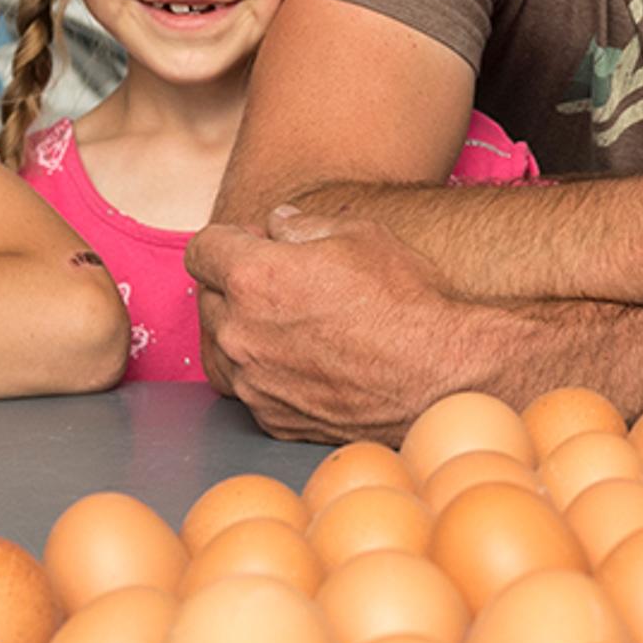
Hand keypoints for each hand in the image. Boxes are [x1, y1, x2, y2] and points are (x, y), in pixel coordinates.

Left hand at [191, 208, 516, 443]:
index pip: (202, 248)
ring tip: (289, 323)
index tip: (254, 243)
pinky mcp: (272, 418)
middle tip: (283, 281)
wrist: (440, 378)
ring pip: (222, 346)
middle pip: (207, 297)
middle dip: (234, 284)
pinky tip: (306, 359)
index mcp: (255, 278)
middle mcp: (241, 333)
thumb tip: (276, 224)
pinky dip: (266, 371)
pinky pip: (250, 386)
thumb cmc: (406, 302)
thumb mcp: (361, 235)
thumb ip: (303, 225)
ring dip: (243, 330)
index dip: (228, 240)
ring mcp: (254, 382)